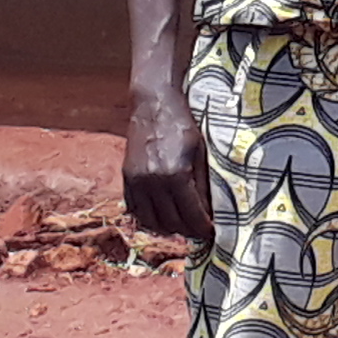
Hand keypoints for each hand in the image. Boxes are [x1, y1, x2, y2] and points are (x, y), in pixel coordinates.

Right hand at [122, 90, 213, 250]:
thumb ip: (202, 185)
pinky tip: (161, 216)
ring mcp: (137, 181)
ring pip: (152, 221)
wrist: (153, 104)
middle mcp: (154, 181)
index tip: (210, 233)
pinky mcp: (126, 177)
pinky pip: (136, 210)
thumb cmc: (182, 125)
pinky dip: (149, 218)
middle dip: (188, 230)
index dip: (203, 229)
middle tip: (198, 230)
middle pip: (172, 222)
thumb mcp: (200, 153)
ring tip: (181, 225)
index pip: (192, 215)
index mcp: (176, 174)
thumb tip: (208, 212)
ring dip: (168, 228)